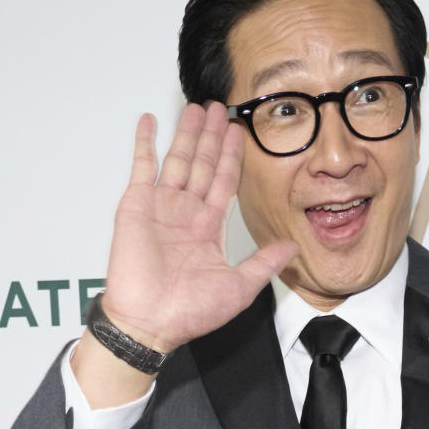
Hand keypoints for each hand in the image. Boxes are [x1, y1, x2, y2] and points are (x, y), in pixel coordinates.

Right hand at [101, 102, 297, 353]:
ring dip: (187, 133)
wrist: (149, 322)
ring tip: (196, 106)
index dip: (232, 157)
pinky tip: (150, 120)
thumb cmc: (189, 312)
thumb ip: (264, 263)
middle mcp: (186, 213)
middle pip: (203, 164)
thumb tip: (292, 247)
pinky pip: (141, 166)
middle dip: (212, 136)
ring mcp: (161, 206)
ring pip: (178, 159)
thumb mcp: (240, 287)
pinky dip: (145, 142)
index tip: (240, 132)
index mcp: (208, 229)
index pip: (224, 183)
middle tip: (220, 107)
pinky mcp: (136, 204)